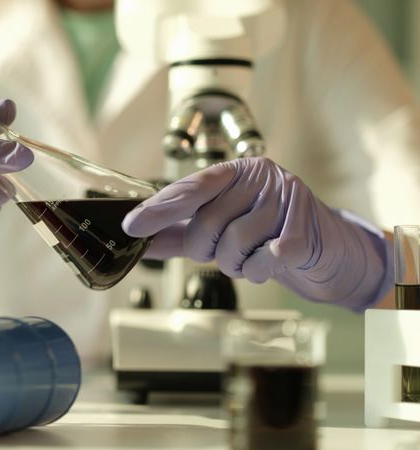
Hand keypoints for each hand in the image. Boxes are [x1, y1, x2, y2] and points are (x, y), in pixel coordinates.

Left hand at [122, 157, 391, 309]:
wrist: (324, 249)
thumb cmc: (264, 234)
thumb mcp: (219, 228)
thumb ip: (179, 232)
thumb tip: (138, 239)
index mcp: (235, 171)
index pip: (190, 188)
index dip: (159, 209)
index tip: (131, 227)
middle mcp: (260, 177)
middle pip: (208, 222)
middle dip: (206, 249)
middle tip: (221, 252)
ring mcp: (286, 199)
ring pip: (234, 244)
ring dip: (234, 264)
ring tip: (247, 258)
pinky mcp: (304, 229)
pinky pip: (262, 261)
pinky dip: (257, 271)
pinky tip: (268, 263)